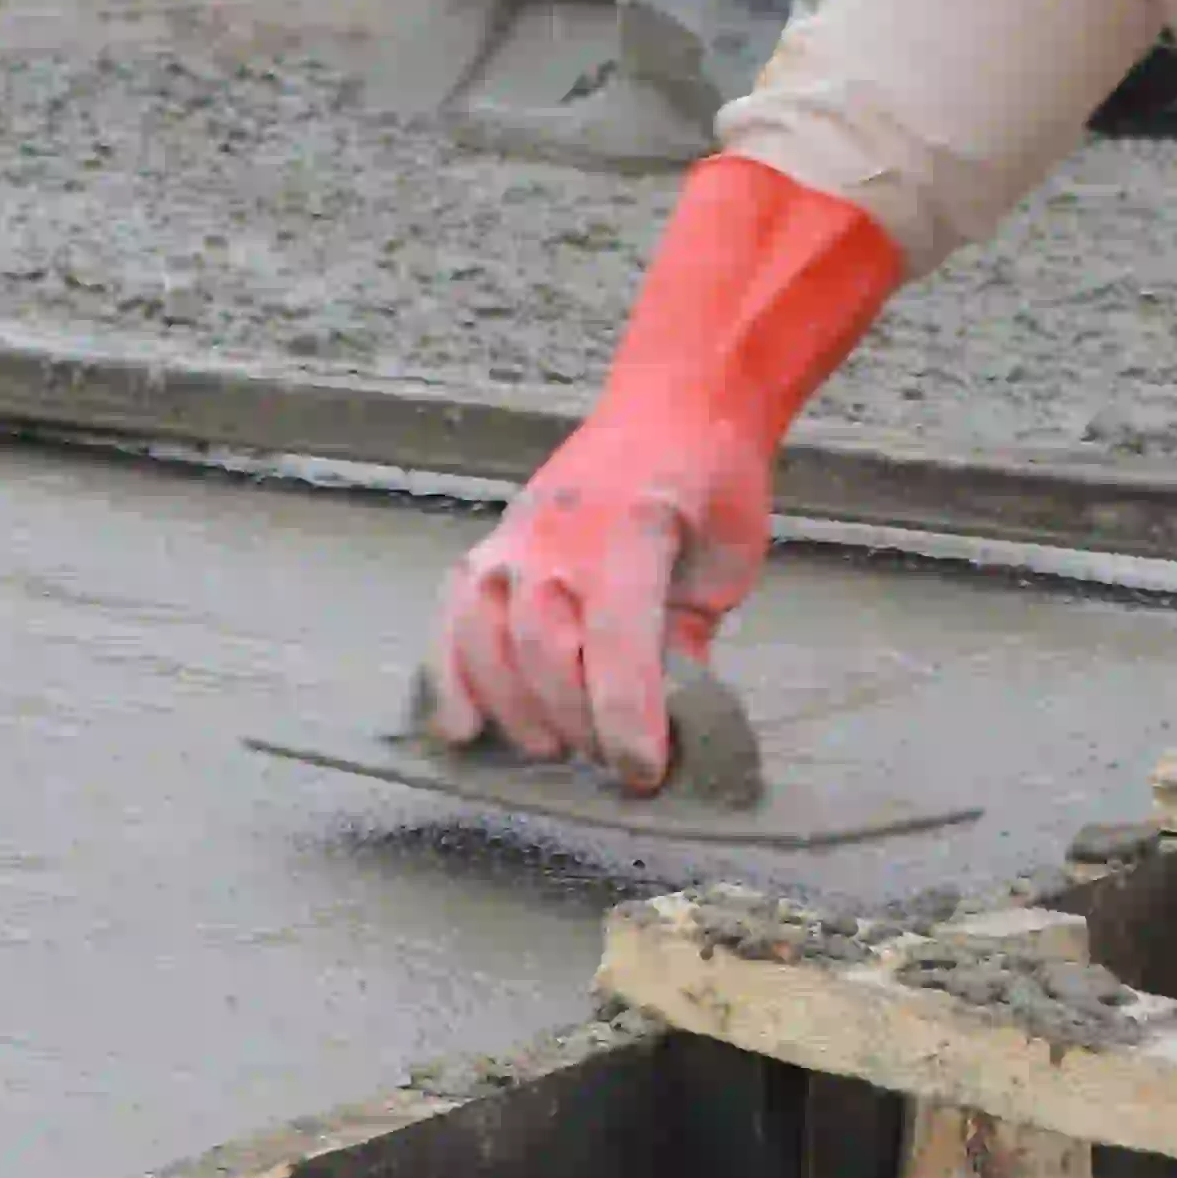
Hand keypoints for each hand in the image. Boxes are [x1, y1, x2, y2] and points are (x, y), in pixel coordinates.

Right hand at [420, 157, 901, 786]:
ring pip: (486, 634)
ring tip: (552, 747)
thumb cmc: (711, 487)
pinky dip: (449, 674)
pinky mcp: (492, 546)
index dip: (625, 716)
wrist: (676, 404)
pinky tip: (464, 726)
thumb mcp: (727, 566)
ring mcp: (516, 535)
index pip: (617, 638)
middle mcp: (561, 530)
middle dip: (576, 720)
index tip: (643, 773)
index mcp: (635, 526)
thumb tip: (663, 728)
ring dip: (515, 707)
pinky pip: (453, 615)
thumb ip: (688, 641)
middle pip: (544, 646)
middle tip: (612, 759)